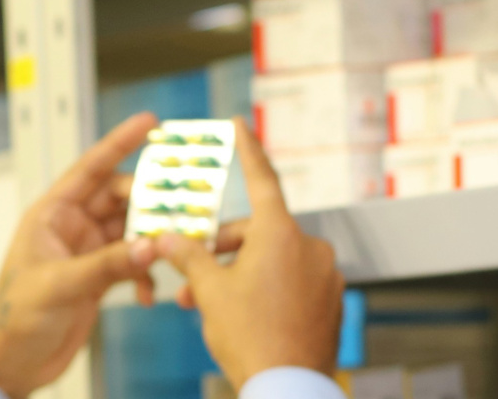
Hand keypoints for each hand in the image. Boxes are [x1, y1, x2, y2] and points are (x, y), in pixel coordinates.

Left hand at [0, 113, 160, 397]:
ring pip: (130, 230)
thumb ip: (107, 265)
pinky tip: (151, 292)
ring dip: (152, 239)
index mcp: (52, 214)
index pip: (90, 168)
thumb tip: (152, 244)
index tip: (150, 122)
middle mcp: (71, 227)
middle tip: (184, 205)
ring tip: (174, 249)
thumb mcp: (60, 285)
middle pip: (120, 199)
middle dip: (151, 201)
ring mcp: (86, 252)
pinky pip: (132, 262)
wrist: (11, 362)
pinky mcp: (97, 278)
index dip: (120, 142)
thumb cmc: (15, 317)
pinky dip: (146, 273)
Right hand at [156, 117, 343, 389]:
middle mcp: (310, 247)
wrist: (287, 387)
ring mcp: (325, 275)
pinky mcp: (331, 301)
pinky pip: (291, 282)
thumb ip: (188, 256)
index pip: (261, 179)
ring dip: (238, 273)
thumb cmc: (250, 336)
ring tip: (208, 303)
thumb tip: (167, 239)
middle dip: (220, 249)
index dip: (247, 150)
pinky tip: (243, 314)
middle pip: (257, 231)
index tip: (240, 124)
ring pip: (272, 260)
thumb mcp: (208, 290)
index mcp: (280, 234)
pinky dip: (264, 289)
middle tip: (190, 274)